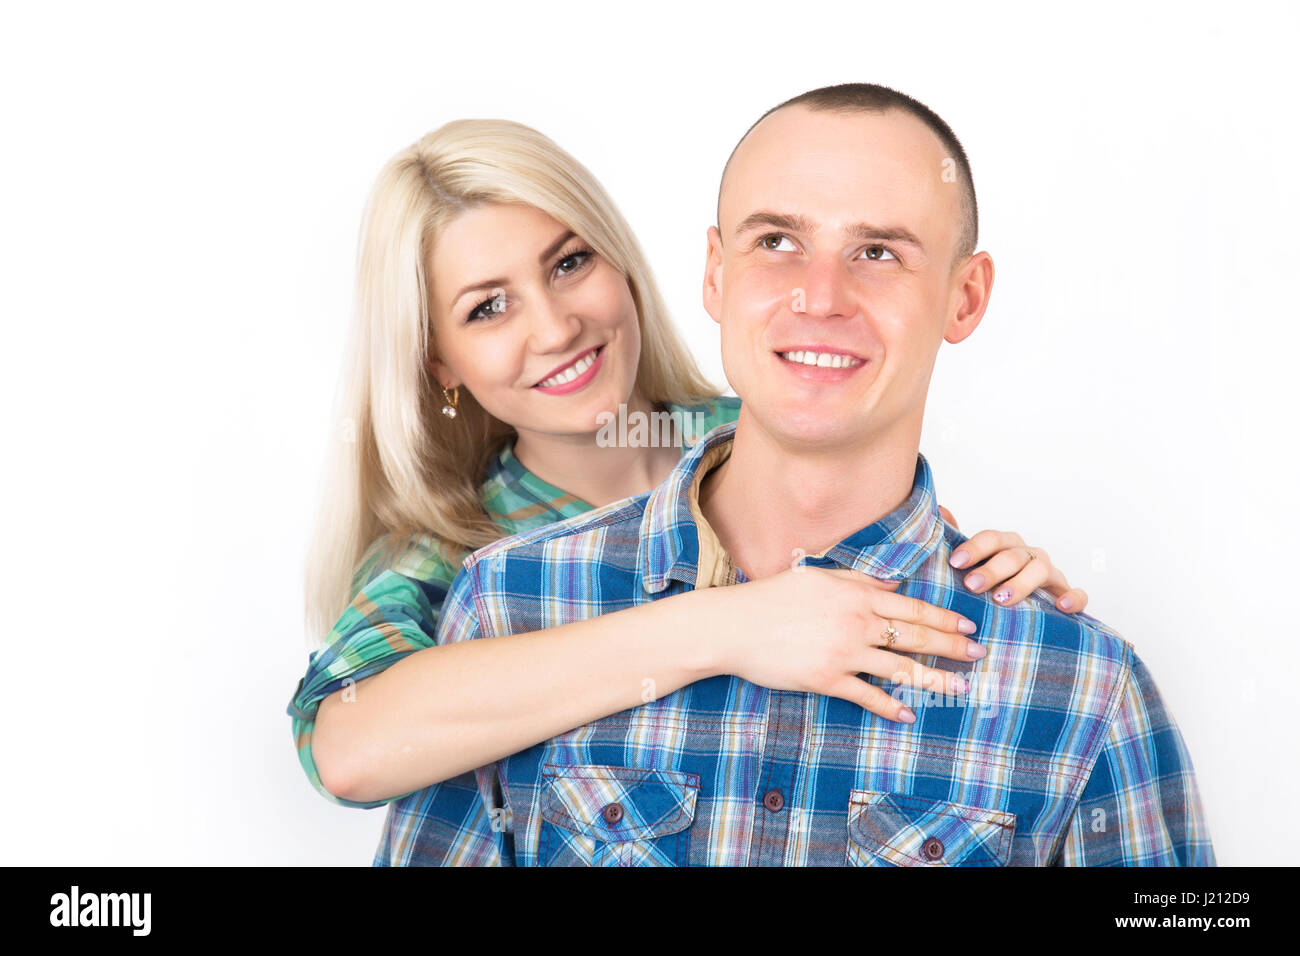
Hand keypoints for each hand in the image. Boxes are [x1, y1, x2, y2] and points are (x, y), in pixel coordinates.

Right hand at [708, 565, 986, 723]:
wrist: (734, 625)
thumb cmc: (771, 597)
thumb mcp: (818, 576)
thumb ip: (858, 580)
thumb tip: (893, 584)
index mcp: (855, 594)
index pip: (911, 607)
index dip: (944, 618)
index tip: (968, 626)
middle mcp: (855, 623)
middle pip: (915, 636)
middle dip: (952, 646)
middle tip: (978, 654)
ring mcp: (842, 653)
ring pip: (900, 668)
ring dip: (934, 679)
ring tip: (959, 687)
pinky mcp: (826, 680)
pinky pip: (867, 696)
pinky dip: (890, 706)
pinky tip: (908, 713)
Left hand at [938, 505, 1087, 614]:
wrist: (1021, 610)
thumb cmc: (992, 584)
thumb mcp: (973, 565)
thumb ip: (958, 543)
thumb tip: (941, 511)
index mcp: (1006, 545)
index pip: (992, 538)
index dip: (974, 549)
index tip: (954, 562)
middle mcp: (1028, 555)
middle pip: (1012, 556)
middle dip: (991, 570)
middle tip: (972, 585)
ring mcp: (1050, 574)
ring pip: (1040, 570)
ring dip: (1020, 583)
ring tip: (1002, 598)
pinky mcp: (1066, 594)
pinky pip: (1076, 593)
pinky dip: (1072, 597)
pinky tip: (1061, 605)